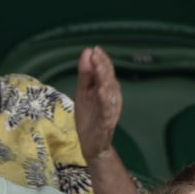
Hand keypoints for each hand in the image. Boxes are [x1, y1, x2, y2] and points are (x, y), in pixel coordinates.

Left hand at [74, 46, 122, 162]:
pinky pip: (107, 111)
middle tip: (96, 54)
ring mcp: (110, 109)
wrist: (92, 144)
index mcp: (106, 88)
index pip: (105, 71)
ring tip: (99, 69)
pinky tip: (101, 92)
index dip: (101, 60)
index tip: (94, 49)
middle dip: (103, 66)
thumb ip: (86, 74)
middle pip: (109, 79)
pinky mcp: (106, 122)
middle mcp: (111, 97)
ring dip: (105, 80)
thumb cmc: (89, 117)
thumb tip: (87, 52)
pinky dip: (105, 101)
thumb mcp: (83, 92)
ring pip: (109, 92)